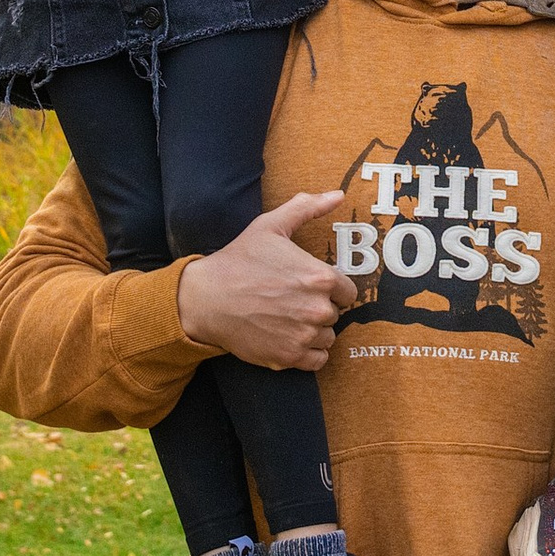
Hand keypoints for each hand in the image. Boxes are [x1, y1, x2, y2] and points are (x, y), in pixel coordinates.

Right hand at [176, 192, 355, 371]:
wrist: (206, 298)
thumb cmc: (238, 260)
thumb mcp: (271, 226)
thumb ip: (307, 208)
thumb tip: (337, 194)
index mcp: (320, 278)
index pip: (348, 292)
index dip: (330, 289)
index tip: (310, 287)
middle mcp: (317, 309)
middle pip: (335, 314)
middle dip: (318, 308)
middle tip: (292, 301)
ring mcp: (303, 335)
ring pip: (326, 338)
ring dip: (313, 331)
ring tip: (287, 319)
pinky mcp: (289, 357)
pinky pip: (317, 360)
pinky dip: (307, 353)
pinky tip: (289, 338)